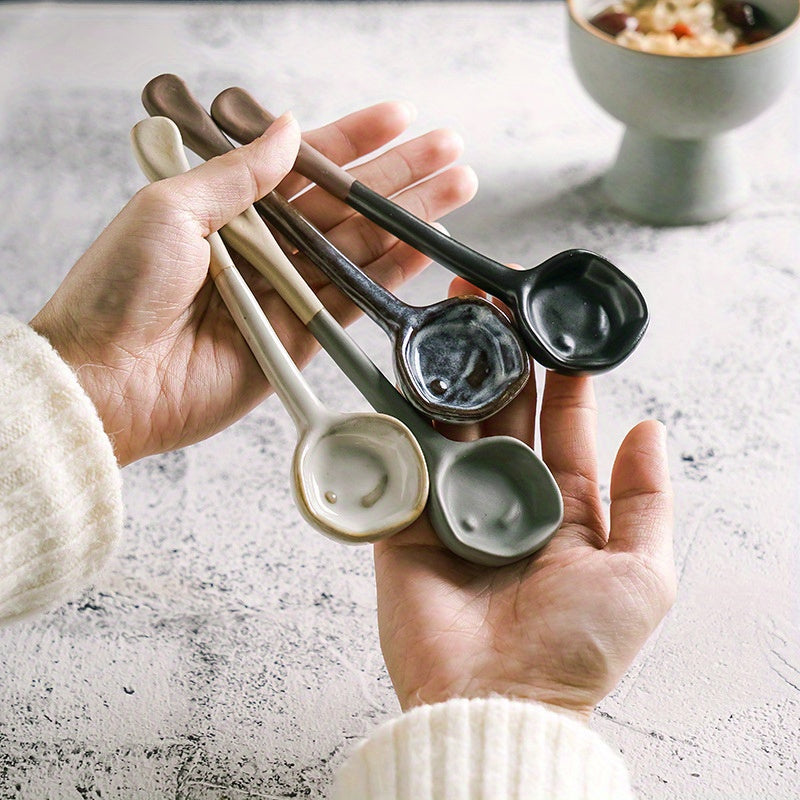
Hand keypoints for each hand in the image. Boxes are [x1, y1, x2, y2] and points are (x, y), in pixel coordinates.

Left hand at [31, 104, 476, 465]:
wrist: (109, 379)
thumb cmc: (119, 289)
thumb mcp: (169, 208)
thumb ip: (238, 173)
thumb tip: (286, 127)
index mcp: (226, 206)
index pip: (302, 165)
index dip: (352, 141)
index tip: (398, 119)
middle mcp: (262, 247)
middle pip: (342, 205)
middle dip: (397, 177)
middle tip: (449, 151)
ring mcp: (284, 292)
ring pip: (358, 248)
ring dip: (407, 220)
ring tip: (457, 188)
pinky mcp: (299, 337)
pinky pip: (353, 299)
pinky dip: (390, 274)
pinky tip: (423, 246)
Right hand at [374, 279, 674, 720]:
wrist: (495, 704)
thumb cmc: (576, 649)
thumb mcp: (642, 575)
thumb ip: (646, 500)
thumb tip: (649, 428)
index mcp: (564, 507)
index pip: (562, 424)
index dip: (561, 374)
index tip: (556, 326)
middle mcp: (506, 497)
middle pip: (502, 410)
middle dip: (500, 354)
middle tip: (491, 299)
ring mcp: (452, 504)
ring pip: (451, 421)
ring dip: (452, 370)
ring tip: (450, 315)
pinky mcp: (405, 519)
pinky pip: (402, 458)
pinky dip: (399, 414)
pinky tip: (403, 367)